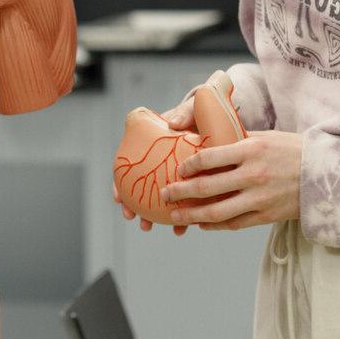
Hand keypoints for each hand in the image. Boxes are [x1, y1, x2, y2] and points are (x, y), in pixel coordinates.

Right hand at [112, 84, 203, 234]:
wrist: (221, 120)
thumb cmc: (202, 114)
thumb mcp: (192, 109)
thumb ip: (184, 112)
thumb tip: (173, 122)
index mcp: (152, 145)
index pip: (129, 165)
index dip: (120, 182)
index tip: (118, 196)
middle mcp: (158, 162)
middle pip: (138, 186)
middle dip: (133, 205)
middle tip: (132, 217)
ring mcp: (172, 175)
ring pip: (157, 198)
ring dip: (151, 215)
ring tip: (148, 227)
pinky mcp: (191, 185)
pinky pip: (182, 204)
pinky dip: (180, 217)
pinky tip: (181, 229)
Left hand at [160, 129, 301, 230]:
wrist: (327, 175)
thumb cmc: (293, 150)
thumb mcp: (266, 137)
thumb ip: (237, 140)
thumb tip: (208, 138)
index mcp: (251, 150)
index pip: (209, 157)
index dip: (188, 165)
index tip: (177, 169)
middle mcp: (253, 175)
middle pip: (207, 187)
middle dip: (181, 192)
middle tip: (164, 194)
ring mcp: (260, 198)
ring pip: (217, 211)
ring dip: (192, 215)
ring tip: (176, 216)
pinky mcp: (266, 216)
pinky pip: (234, 224)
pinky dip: (215, 225)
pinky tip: (202, 223)